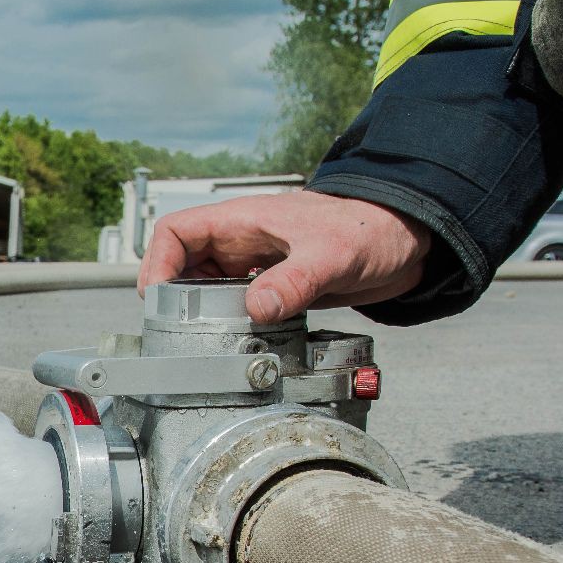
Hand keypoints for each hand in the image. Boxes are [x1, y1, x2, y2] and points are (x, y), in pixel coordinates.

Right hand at [137, 191, 433, 323]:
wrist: (406, 240)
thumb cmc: (371, 228)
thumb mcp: (332, 254)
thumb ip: (294, 281)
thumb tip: (256, 308)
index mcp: (244, 222)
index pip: (177, 232)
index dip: (157, 263)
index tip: (156, 299)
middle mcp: (244, 242)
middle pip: (185, 266)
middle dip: (175, 298)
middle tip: (178, 331)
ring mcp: (257, 265)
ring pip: (208, 289)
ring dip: (202, 315)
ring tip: (206, 340)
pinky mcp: (275, 286)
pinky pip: (237, 305)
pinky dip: (231, 323)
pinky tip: (243, 340)